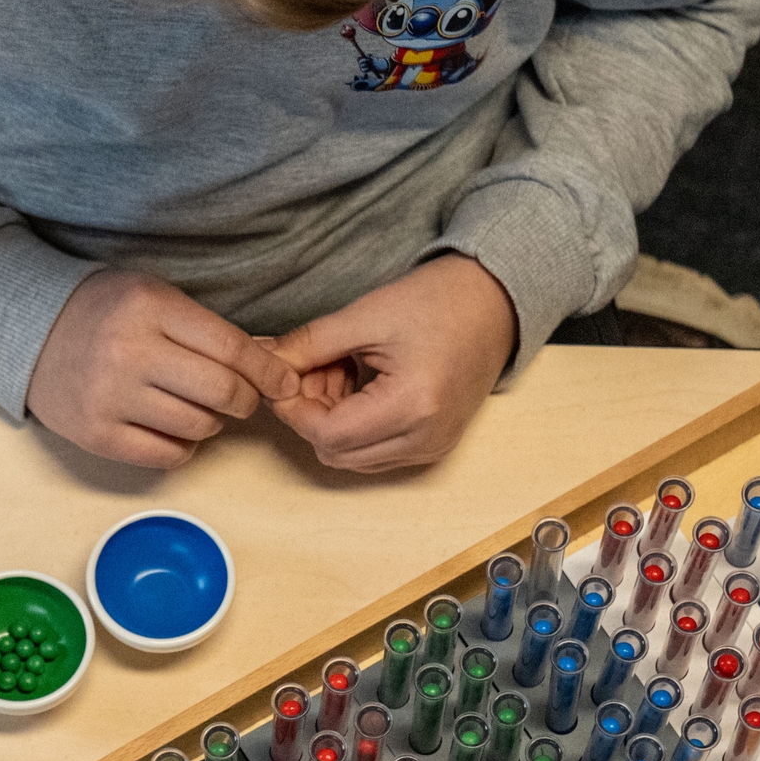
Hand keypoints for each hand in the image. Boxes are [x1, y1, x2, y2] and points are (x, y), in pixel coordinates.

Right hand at [26, 270, 301, 467]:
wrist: (31, 333)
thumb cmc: (106, 313)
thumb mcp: (155, 298)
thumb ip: (207, 329)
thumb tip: (269, 368)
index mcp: (149, 308)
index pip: (230, 348)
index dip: (268, 371)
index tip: (284, 383)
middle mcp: (129, 352)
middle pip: (220, 392)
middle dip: (246, 400)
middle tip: (242, 398)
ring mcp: (109, 397)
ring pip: (197, 427)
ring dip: (211, 422)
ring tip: (195, 406)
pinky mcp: (96, 434)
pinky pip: (167, 455)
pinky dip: (183, 446)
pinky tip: (171, 426)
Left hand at [268, 255, 516, 471]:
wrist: (493, 303)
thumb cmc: (437, 302)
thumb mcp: (365, 316)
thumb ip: (308, 346)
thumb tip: (265, 364)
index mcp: (412, 405)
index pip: (328, 434)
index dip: (293, 409)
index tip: (280, 377)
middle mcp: (425, 438)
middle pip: (336, 453)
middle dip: (311, 415)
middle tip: (312, 368)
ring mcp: (432, 447)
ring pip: (353, 458)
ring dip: (332, 423)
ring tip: (341, 372)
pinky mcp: (434, 446)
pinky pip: (376, 453)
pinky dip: (356, 427)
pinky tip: (360, 387)